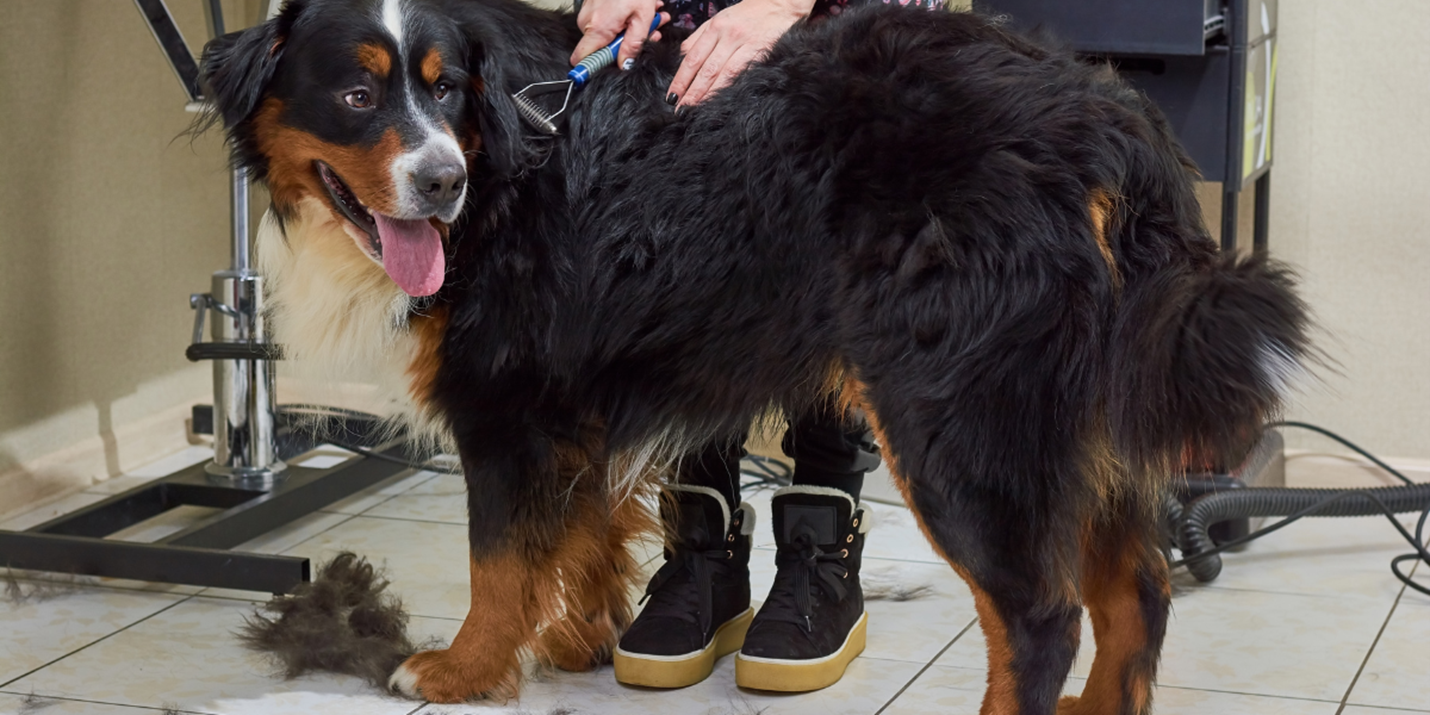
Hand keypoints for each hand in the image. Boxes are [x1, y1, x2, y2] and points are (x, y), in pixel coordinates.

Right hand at [572, 0, 667, 69]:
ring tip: (651, 16)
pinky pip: (608, 21)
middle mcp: (588, 22)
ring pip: (610, 33)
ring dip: (632, 29)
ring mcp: (589, 13)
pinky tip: (639, 10)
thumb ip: (634, 45)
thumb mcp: (643, 17)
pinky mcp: (593, 6)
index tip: (610, 67)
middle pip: (604, 47)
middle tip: (651, 32)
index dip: (595, 67)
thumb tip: (625, 65)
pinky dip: (625, 19)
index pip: (582, 59)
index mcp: (598, 28)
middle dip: (628, 43)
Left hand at [668, 0, 813, 107]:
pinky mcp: (760, 50)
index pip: (692, 57)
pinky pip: (741, 72)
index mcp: (715, 27)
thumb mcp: (721, 19)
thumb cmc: (749, 14)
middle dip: (690, 91)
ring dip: (706, 94)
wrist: (780, 3)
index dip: (680, 79)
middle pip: (704, 68)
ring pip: (721, 73)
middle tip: (680, 110)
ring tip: (695, 110)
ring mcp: (744, 43)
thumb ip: (701, 37)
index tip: (671, 96)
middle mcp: (727, 35)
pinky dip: (728, 87)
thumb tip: (682, 56)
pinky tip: (721, 100)